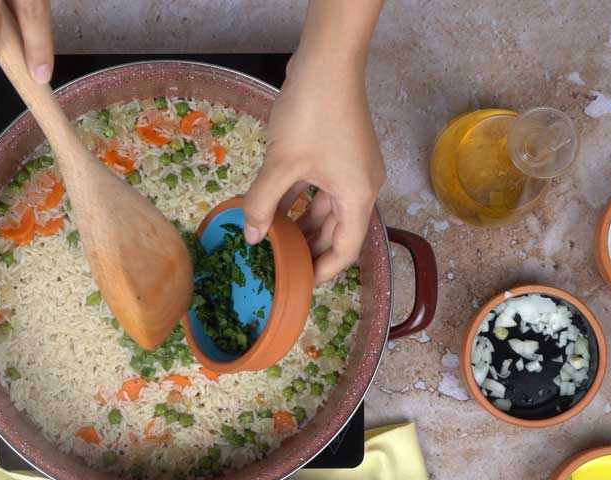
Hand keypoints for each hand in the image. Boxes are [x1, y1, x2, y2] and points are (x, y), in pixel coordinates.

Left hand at [243, 0, 385, 283]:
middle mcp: (360, 186)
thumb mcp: (281, 164)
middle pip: (337, 232)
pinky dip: (299, 200)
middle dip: (309, 250)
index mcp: (357, 197)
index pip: (345, 251)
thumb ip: (262, 203)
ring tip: (272, 243)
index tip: (299, 288)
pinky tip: (274, 209)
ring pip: (326, 209)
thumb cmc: (312, 114)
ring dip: (301, 225)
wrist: (327, 61)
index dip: (323, 273)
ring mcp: (351, 168)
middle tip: (280, 268)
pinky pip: (320, 188)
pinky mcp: (338, 153)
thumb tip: (250, 237)